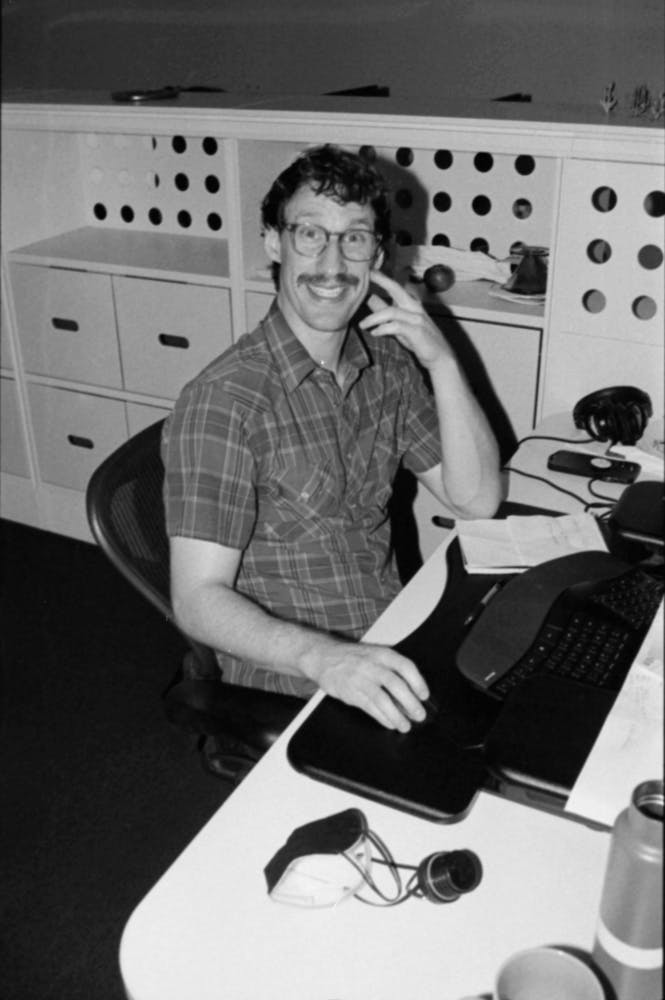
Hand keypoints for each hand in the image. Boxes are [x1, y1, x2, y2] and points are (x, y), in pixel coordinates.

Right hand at [305, 637, 429, 732]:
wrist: (323, 657)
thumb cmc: (353, 658)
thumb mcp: (374, 655)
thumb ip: (391, 670)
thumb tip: (412, 692)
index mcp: (382, 654)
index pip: (406, 666)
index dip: (417, 682)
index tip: (424, 695)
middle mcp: (372, 665)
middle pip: (396, 685)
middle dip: (410, 703)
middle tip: (419, 714)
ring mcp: (360, 679)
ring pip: (382, 699)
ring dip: (396, 715)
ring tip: (405, 725)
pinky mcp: (350, 692)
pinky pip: (369, 707)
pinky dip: (382, 717)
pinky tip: (389, 723)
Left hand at [359, 269, 453, 370]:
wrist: (440, 357)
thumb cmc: (420, 341)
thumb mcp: (401, 325)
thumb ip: (387, 314)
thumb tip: (371, 300)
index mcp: (412, 305)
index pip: (396, 288)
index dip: (382, 279)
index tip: (369, 272)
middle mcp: (415, 308)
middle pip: (397, 289)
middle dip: (382, 281)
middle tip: (368, 275)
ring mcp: (417, 319)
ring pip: (391, 311)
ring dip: (373, 318)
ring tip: (362, 325)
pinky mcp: (416, 331)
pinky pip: (396, 326)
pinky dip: (383, 329)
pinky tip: (375, 333)